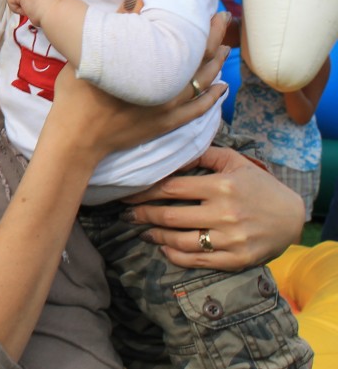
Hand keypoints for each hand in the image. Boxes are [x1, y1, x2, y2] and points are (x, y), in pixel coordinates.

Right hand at [42, 9, 231, 168]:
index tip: (216, 14)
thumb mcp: (92, 52)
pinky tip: (221, 88)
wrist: (77, 136)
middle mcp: (167, 88)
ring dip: (216, 66)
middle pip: (202, 61)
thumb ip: (118, 22)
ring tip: (225, 51)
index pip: (190, 44)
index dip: (207, 28)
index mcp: (151, 67)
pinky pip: (198, 110)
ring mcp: (169, 109)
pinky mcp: (165, 125)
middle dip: (216, 41)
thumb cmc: (78, 93)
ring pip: (203, 84)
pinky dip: (212, 98)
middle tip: (223, 22)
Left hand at [122, 147, 303, 270]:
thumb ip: (202, 155)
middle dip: (142, 214)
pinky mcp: (236, 259)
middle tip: (126, 214)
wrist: (291, 217)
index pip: (171, 188)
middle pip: (170, 215)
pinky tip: (164, 248)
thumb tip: (171, 156)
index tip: (127, 193)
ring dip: (155, 236)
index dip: (145, 191)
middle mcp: (224, 213)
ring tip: (143, 231)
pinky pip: (198, 260)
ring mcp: (230, 239)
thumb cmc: (258, 185)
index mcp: (221, 186)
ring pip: (180, 240)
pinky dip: (176, 256)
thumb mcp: (234, 162)